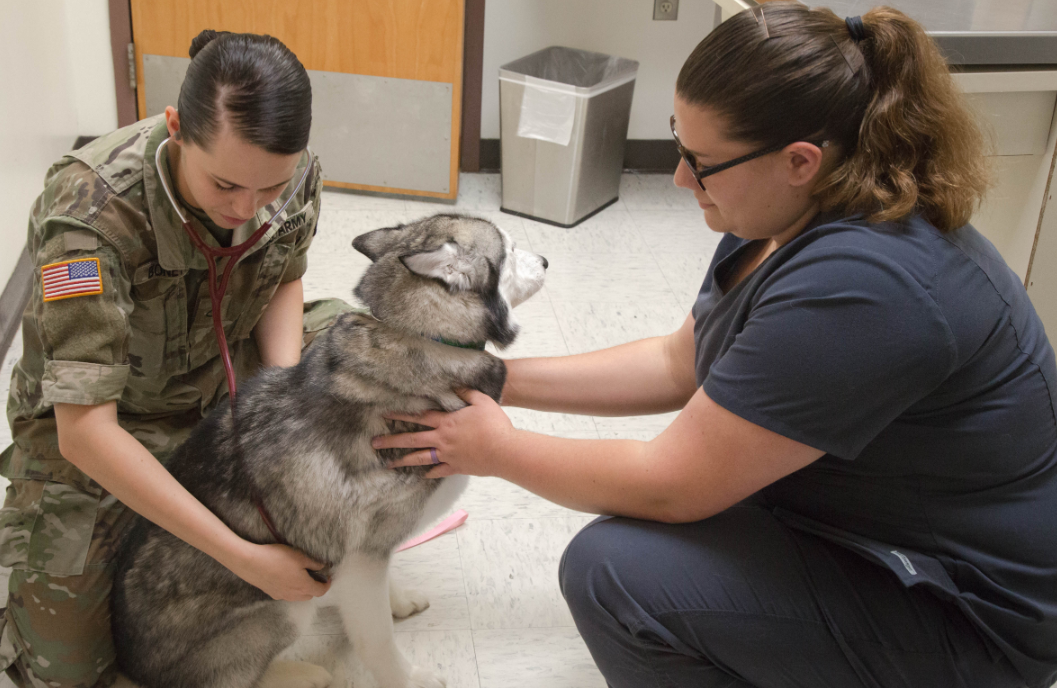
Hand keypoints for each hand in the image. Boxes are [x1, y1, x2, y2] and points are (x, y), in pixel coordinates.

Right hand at [231, 542, 331, 600]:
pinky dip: (291, 589)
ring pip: (297, 597)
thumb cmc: (278, 558)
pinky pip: (286, 594)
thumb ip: (314, 563)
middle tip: (315, 574)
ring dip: (303, 589)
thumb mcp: (300, 556)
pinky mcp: (271, 593)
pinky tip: (286, 577)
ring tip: (300, 575)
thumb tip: (323, 567)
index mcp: (304, 586)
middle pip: (309, 595)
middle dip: (315, 587)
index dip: (327, 584)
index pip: (321, 591)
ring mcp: (281, 596)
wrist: (251, 563)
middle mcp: (293, 595)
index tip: (328, 576)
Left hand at [373, 389, 516, 478]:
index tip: (384, 414)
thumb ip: (466, 393)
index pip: (419, 416)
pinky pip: (439, 471)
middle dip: (392, 440)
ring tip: (389, 463)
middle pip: (412, 439)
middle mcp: (442, 439)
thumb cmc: (494, 424)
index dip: (401, 414)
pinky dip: (430, 473)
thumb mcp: (482, 401)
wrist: (504, 450)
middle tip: (375, 443)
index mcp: (446, 422)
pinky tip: (423, 475)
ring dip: (404, 460)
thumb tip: (455, 385)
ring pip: (421, 458)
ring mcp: (448, 455)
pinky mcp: (457, 467)